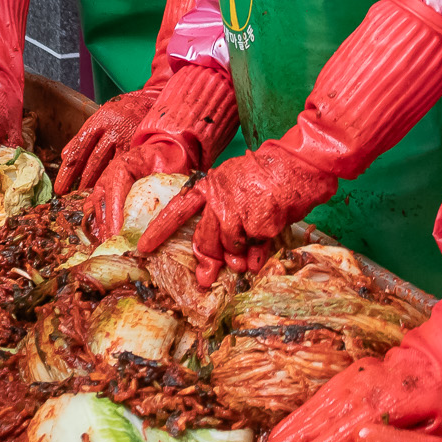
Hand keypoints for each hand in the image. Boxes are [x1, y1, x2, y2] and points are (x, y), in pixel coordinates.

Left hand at [55, 89, 154, 194]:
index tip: (59, 187)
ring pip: (109, 166)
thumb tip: (65, 157)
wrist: (147, 103)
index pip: (78, 149)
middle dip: (79, 181)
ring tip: (86, 198)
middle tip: (69, 196)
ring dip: (96, 183)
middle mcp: (111, 132)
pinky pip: (124, 167)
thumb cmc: (118, 114)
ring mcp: (127, 141)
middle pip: (92, 160)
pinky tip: (107, 189)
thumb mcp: (97, 120)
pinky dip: (114, 179)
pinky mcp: (139, 148)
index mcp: (97, 124)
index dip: (67, 170)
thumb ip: (81, 138)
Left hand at [136, 142, 334, 285]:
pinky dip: (258, 255)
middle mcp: (219, 197)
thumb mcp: (237, 188)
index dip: (159, 229)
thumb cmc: (269, 176)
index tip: (143, 247)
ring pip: (229, 247)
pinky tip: (262, 249)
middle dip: (207, 261)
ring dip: (238, 258)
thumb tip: (220, 258)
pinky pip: (254, 249)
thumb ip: (224, 218)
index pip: (177, 209)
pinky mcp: (258, 222)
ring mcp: (237, 210)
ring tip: (246, 258)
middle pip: (204, 239)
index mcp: (210, 185)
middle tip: (206, 278)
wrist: (298, 163)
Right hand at [250, 334, 441, 441]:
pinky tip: (281, 433)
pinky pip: (316, 400)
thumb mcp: (438, 427)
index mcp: (384, 406)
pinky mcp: (346, 377)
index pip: (341, 436)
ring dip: (285, 433)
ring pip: (311, 411)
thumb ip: (402, 440)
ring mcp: (351, 382)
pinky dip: (295, 418)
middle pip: (318, 423)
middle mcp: (360, 391)